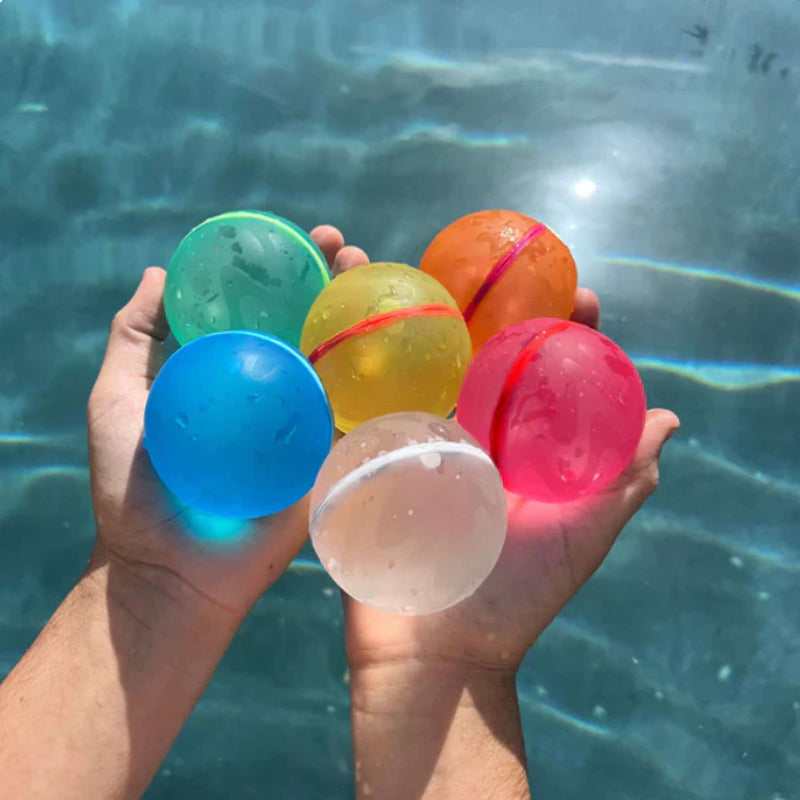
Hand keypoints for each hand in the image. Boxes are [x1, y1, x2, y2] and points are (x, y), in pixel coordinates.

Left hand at [86, 225, 367, 622]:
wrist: (169, 568)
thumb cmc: (134, 489)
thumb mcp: (117, 400)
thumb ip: (133, 337)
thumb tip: (157, 273)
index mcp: (229, 374)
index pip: (263, 310)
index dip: (284, 271)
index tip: (300, 238)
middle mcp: (272, 392)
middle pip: (310, 325)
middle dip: (333, 282)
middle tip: (347, 250)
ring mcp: (304, 425)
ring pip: (341, 361)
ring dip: (363, 317)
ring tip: (376, 280)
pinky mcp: (326, 459)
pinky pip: (359, 416)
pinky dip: (385, 381)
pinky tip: (403, 345)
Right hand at [330, 257, 678, 672]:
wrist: (433, 659)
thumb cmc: (513, 602)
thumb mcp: (578, 537)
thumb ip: (621, 480)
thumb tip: (667, 417)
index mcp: (512, 448)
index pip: (537, 374)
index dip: (558, 332)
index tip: (576, 294)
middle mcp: (460, 436)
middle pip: (466, 354)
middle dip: (468, 301)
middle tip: (475, 257)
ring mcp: (406, 443)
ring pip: (401, 363)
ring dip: (386, 311)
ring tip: (373, 259)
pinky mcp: (359, 460)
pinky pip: (346, 401)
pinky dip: (334, 356)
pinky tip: (327, 308)